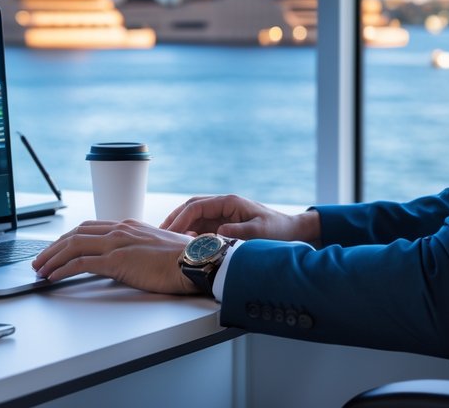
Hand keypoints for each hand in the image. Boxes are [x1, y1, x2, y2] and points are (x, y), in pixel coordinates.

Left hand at [32, 220, 199, 294]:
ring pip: (73, 245)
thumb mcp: (154, 248)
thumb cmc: (182, 259)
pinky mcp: (118, 260)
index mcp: (128, 225)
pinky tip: (53, 276)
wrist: (196, 261)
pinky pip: (81, 263)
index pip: (89, 227)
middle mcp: (120, 230)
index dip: (68, 238)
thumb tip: (128, 261)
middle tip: (39, 259)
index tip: (56, 248)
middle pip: (75, 233)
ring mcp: (118, 243)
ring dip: (52, 257)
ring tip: (40, 269)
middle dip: (53, 247)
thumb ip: (137, 250)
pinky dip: (63, 269)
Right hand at [160, 194, 320, 245]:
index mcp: (229, 202)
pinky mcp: (222, 225)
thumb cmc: (278, 230)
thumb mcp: (260, 232)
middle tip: (157, 234)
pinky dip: (188, 235)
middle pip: (190, 208)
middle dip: (173, 220)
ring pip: (193, 218)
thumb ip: (239, 232)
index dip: (181, 218)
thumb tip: (218, 234)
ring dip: (178, 227)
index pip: (197, 206)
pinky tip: (180, 246)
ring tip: (163, 241)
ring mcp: (221, 215)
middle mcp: (222, 206)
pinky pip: (200, 228)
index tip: (169, 232)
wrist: (291, 232)